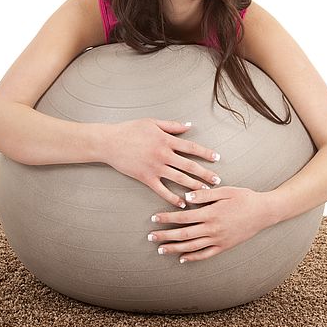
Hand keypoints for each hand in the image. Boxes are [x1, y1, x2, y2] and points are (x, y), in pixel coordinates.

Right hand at [103, 118, 220, 207]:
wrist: (109, 142)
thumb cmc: (130, 129)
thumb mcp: (153, 123)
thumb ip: (172, 125)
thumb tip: (189, 126)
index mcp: (166, 140)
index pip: (191, 148)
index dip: (206, 153)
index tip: (217, 158)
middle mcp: (163, 154)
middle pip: (189, 166)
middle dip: (205, 174)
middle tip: (217, 180)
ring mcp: (155, 167)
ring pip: (179, 179)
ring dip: (194, 186)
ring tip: (205, 192)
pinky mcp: (145, 178)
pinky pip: (162, 190)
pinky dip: (173, 198)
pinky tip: (182, 203)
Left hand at [147, 186, 269, 261]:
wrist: (264, 212)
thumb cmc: (244, 198)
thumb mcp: (225, 191)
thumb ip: (204, 195)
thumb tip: (185, 198)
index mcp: (211, 213)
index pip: (183, 217)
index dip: (167, 218)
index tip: (154, 218)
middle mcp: (212, 229)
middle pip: (183, 234)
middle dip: (165, 236)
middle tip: (150, 237)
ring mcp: (218, 240)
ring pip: (192, 247)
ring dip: (175, 248)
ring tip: (161, 250)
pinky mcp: (224, 246)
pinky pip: (205, 254)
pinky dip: (193, 258)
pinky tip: (182, 258)